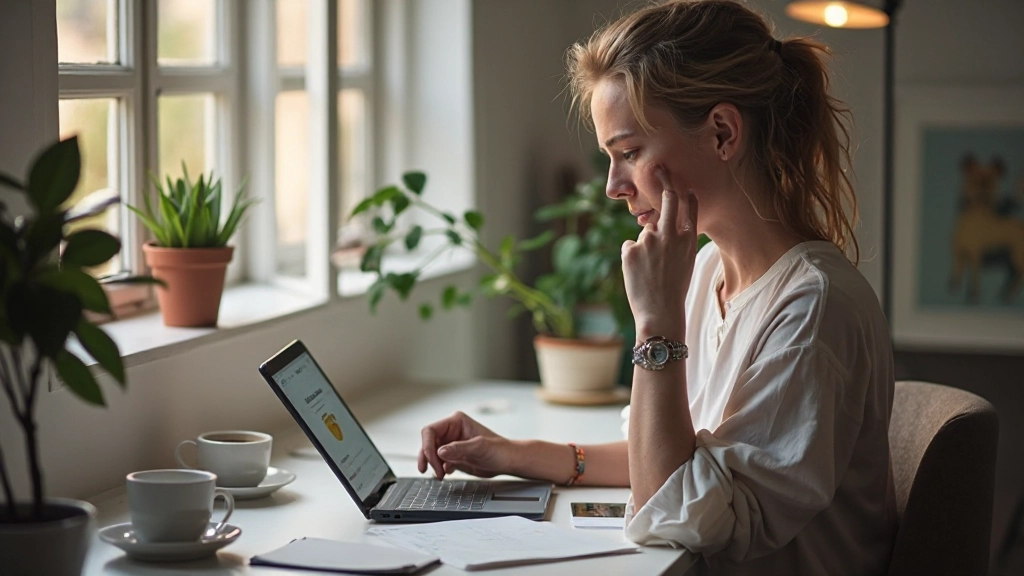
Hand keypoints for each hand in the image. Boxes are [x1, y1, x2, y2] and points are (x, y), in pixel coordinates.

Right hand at [418, 411, 514, 479]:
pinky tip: (447, 473)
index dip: (427, 445)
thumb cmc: (499, 450)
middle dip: (428, 457)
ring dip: (433, 464)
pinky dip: (438, 468)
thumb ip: (459, 449)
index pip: (430, 430)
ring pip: (431, 453)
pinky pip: (438, 461)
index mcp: (456, 421)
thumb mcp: (480, 447)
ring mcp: (451, 444)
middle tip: (435, 471)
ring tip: (440, 475)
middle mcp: (451, 431)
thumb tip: (440, 451)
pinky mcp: (452, 456)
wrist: (507, 461)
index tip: (432, 459)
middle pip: (428, 442)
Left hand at [620, 168, 698, 337]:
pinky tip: (638, 275)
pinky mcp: (631, 248)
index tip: (683, 183)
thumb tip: (654, 226)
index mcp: (688, 240)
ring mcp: (649, 240)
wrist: (660, 313)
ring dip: (645, 248)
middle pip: (667, 200)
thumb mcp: (684, 263)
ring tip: (650, 272)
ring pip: (644, 234)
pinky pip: (630, 247)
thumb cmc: (673, 291)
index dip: (686, 194)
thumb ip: (674, 242)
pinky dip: (632, 259)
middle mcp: (670, 235)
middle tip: (657, 167)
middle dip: (663, 180)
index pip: (689, 208)